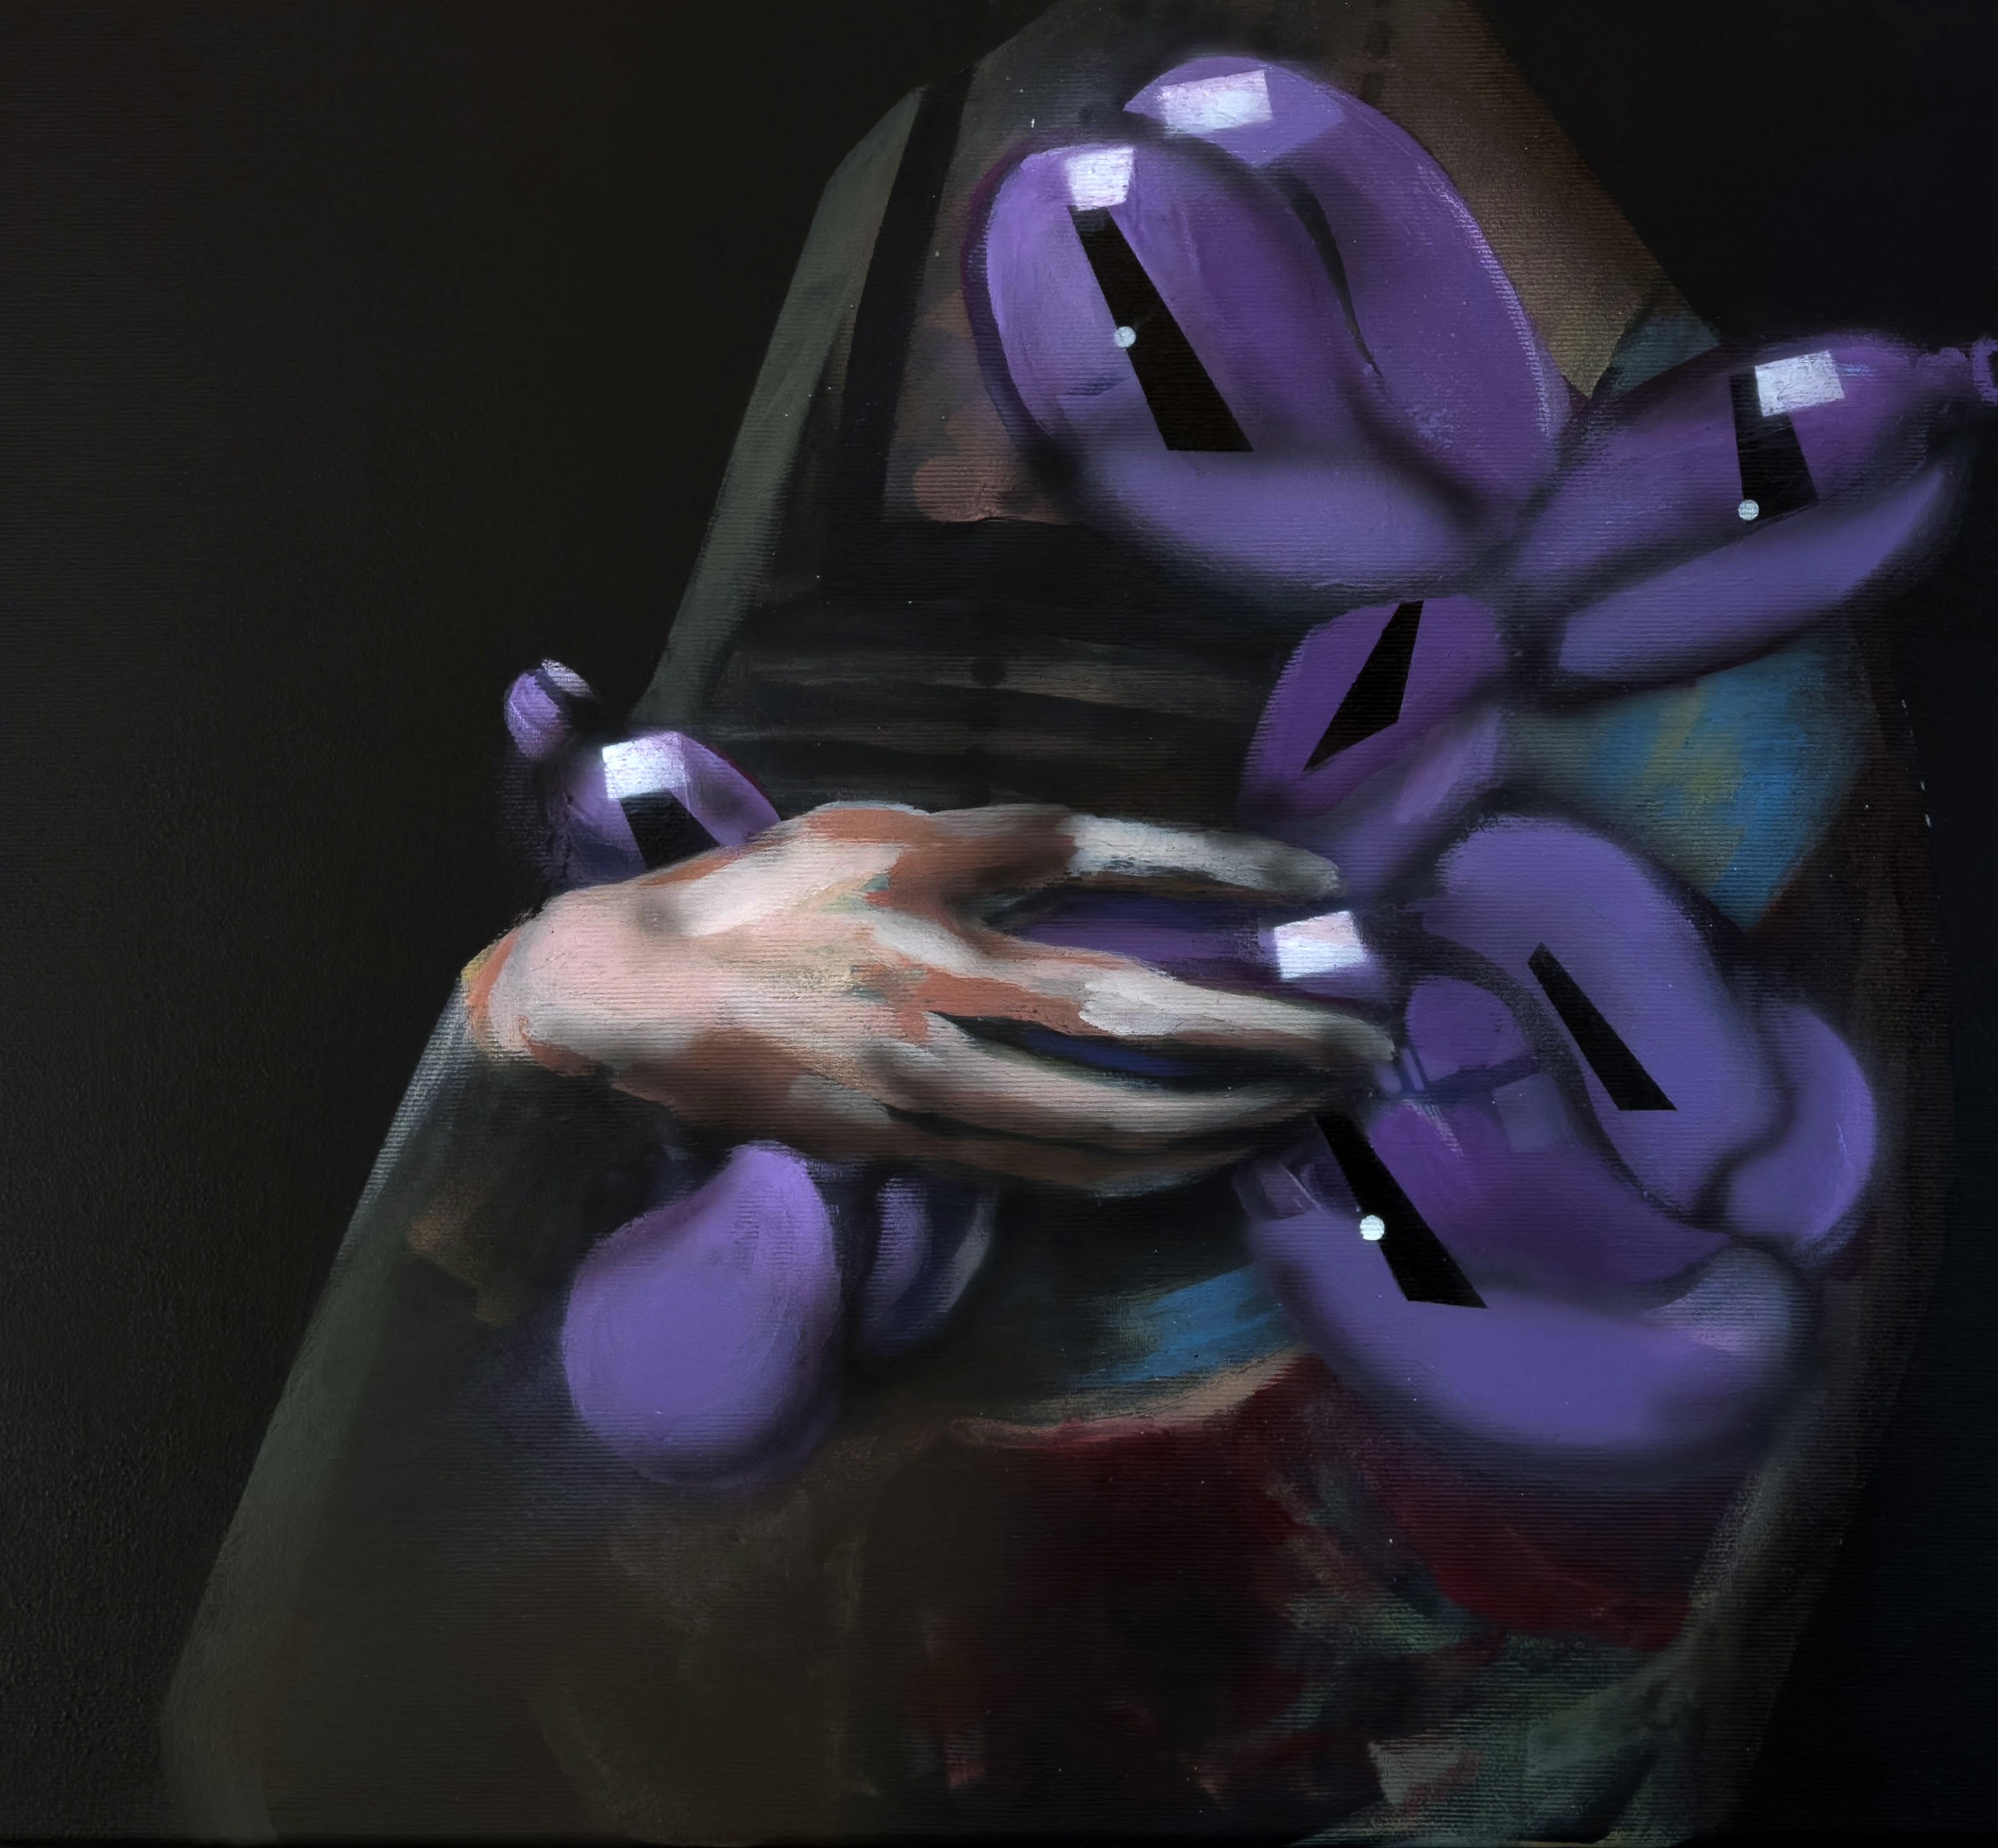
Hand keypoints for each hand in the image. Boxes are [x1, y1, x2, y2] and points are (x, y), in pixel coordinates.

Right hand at [470, 801, 1391, 1193]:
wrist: (630, 993)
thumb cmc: (766, 891)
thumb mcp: (879, 829)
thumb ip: (996, 849)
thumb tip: (1117, 866)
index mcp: (931, 871)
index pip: (1108, 853)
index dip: (1222, 864)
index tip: (1322, 882)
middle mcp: (938, 976)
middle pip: (1137, 1009)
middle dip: (1265, 1029)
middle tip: (1367, 1039)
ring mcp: (927, 1077)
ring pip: (1109, 1118)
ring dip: (1226, 1117)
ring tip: (1312, 1106)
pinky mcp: (910, 1148)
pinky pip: (1054, 1169)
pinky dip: (1147, 1165)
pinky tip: (1208, 1156)